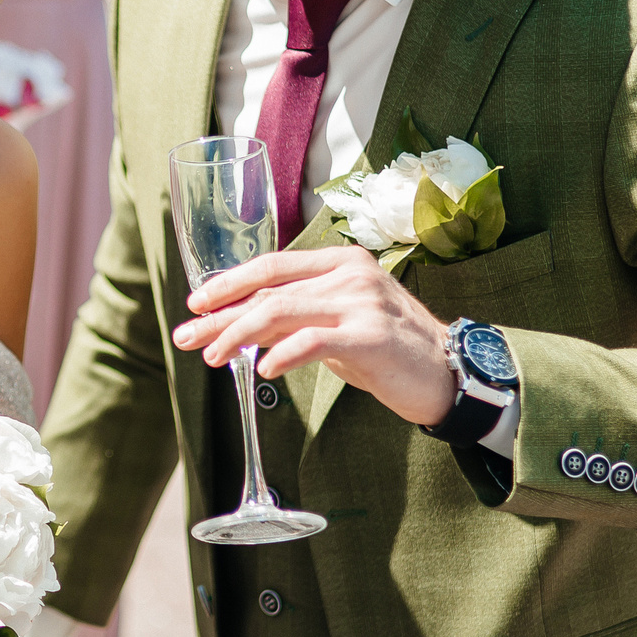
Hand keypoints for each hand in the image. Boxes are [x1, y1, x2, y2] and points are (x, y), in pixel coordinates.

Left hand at [173, 243, 457, 425]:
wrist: (449, 373)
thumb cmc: (389, 350)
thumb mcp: (338, 324)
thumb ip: (297, 317)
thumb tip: (241, 328)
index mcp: (340, 262)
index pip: (272, 265)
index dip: (230, 283)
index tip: (196, 304)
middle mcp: (349, 274)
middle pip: (269, 290)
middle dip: (221, 315)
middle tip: (187, 337)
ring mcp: (361, 302)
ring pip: (281, 311)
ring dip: (237, 336)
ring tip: (213, 357)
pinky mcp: (370, 336)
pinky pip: (311, 342)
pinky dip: (280, 356)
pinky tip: (262, 371)